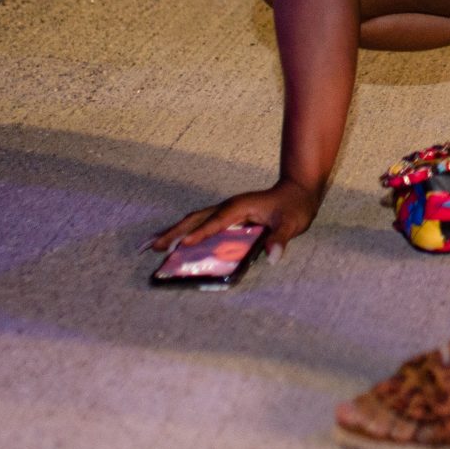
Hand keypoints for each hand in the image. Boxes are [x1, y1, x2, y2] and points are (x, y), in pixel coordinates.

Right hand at [148, 179, 320, 259]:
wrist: (297, 190)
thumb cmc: (294, 206)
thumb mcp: (291, 223)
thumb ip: (281, 239)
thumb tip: (272, 258)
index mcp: (239, 207)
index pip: (216, 222)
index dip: (200, 234)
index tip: (183, 246)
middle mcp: (228, 207)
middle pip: (194, 219)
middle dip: (173, 233)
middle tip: (151, 247)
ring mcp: (225, 211)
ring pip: (193, 221)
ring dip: (173, 232)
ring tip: (151, 246)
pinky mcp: (226, 217)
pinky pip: (200, 224)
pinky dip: (185, 232)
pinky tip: (175, 243)